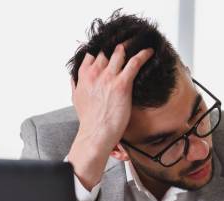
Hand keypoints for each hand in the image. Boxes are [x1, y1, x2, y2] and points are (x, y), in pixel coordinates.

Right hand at [67, 44, 153, 188]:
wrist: (96, 133)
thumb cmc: (89, 121)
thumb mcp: (76, 100)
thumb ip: (76, 86)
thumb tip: (74, 79)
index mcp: (84, 76)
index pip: (92, 55)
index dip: (102, 52)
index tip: (109, 51)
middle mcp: (95, 73)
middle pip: (106, 52)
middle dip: (115, 48)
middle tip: (126, 45)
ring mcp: (108, 77)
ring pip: (119, 53)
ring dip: (129, 47)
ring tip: (137, 43)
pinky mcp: (122, 83)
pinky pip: (134, 62)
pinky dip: (143, 55)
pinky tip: (149, 52)